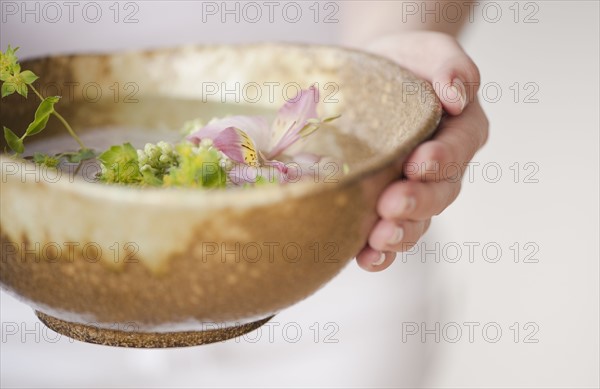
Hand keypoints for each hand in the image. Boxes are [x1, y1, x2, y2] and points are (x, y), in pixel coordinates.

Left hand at [355, 31, 488, 270]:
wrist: (375, 79)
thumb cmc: (407, 64)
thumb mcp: (431, 52)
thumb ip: (451, 67)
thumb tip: (456, 95)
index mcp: (461, 131)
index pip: (459, 148)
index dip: (442, 160)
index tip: (418, 163)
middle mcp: (443, 168)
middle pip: (440, 194)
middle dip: (416, 203)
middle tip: (391, 207)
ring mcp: (416, 191)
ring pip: (417, 221)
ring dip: (400, 233)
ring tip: (379, 240)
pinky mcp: (386, 205)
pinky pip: (389, 234)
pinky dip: (381, 253)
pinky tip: (366, 259)